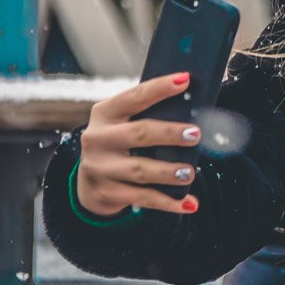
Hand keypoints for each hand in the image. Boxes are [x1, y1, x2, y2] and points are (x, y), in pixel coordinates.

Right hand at [75, 72, 202, 216]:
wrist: (89, 182)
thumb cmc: (119, 142)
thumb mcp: (123, 122)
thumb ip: (148, 113)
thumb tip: (193, 103)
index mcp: (105, 113)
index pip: (135, 96)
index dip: (160, 88)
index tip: (185, 80)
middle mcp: (98, 138)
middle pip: (139, 133)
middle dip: (169, 133)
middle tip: (195, 134)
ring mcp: (100, 167)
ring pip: (140, 170)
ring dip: (168, 172)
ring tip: (190, 173)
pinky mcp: (107, 192)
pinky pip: (143, 198)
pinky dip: (168, 202)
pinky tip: (189, 204)